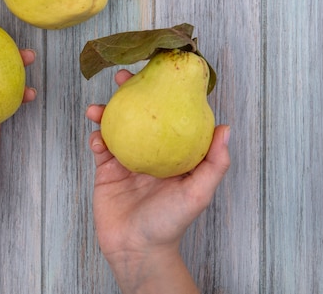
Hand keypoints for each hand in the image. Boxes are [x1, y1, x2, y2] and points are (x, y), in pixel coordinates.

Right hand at [86, 69, 229, 293]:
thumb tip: (226, 126)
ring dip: (105, 113)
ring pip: (115, 127)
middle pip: (139, 114)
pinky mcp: (106, 171)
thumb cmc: (171, 223)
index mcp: (172, 153)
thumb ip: (214, 162)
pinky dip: (96, 138)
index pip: (169, 116)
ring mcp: (126, 159)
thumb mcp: (198, 192)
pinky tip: (96, 136)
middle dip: (130, 93)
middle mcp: (150, 151)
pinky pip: (100, 147)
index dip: (164, 93)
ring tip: (96, 108)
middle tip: (123, 77)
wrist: (137, 249)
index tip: (158, 74)